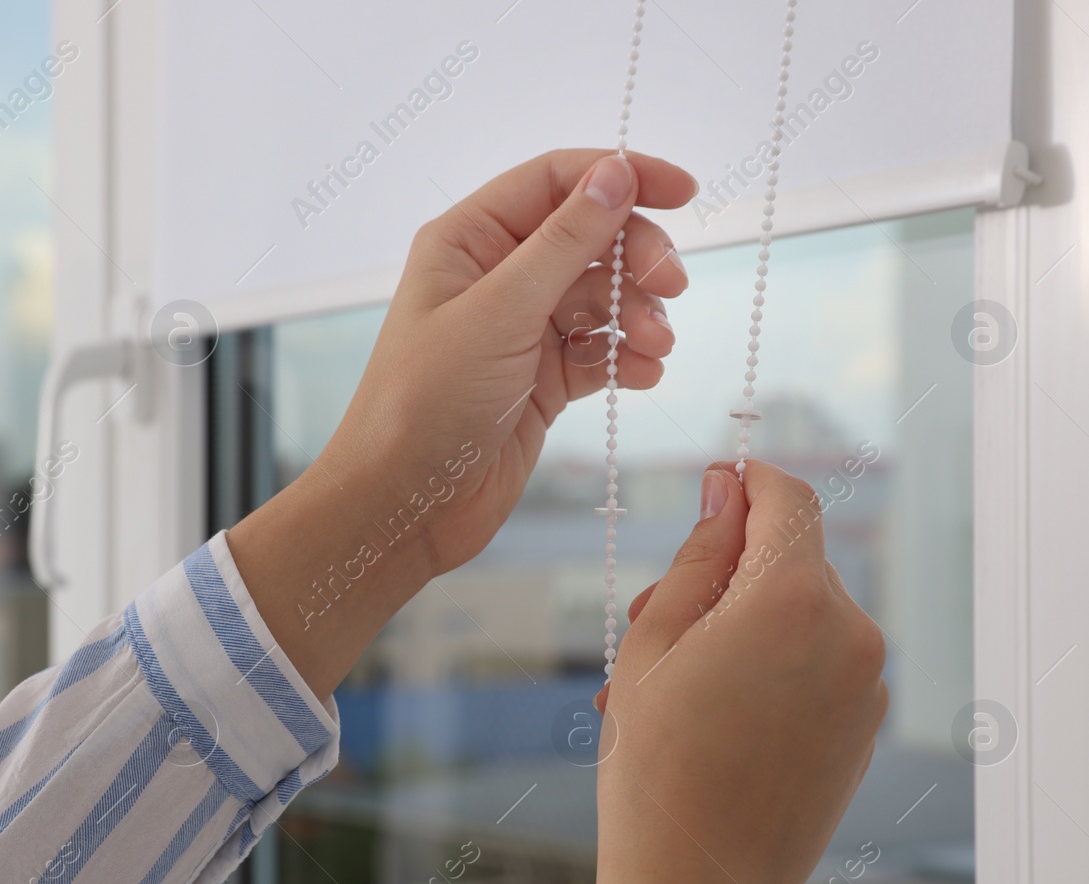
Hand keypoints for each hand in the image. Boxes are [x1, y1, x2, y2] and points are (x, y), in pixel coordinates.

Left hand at [231, 149, 695, 698]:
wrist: (404, 505)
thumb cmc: (426, 404)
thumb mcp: (499, 312)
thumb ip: (563, 242)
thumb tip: (615, 174)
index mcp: (468, 240)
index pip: (555, 181)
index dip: (621, 176)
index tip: (684, 191)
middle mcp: (494, 276)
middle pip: (589, 237)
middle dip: (636, 257)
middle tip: (670, 288)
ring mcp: (519, 329)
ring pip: (601, 296)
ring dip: (637, 314)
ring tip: (653, 347)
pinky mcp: (540, 380)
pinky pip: (599, 350)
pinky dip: (626, 357)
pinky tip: (644, 375)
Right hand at [593, 461, 888, 883]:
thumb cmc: (655, 768)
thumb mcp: (652, 643)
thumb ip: (698, 556)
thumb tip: (727, 491)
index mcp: (791, 602)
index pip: (787, 500)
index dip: (748, 481)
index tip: (714, 482)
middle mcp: (850, 636)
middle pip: (792, 561)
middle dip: (727, 571)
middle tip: (651, 615)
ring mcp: (866, 688)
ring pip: (803, 616)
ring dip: (743, 625)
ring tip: (672, 682)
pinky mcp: (865, 730)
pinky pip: (819, 667)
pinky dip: (770, 668)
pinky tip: (711, 716)